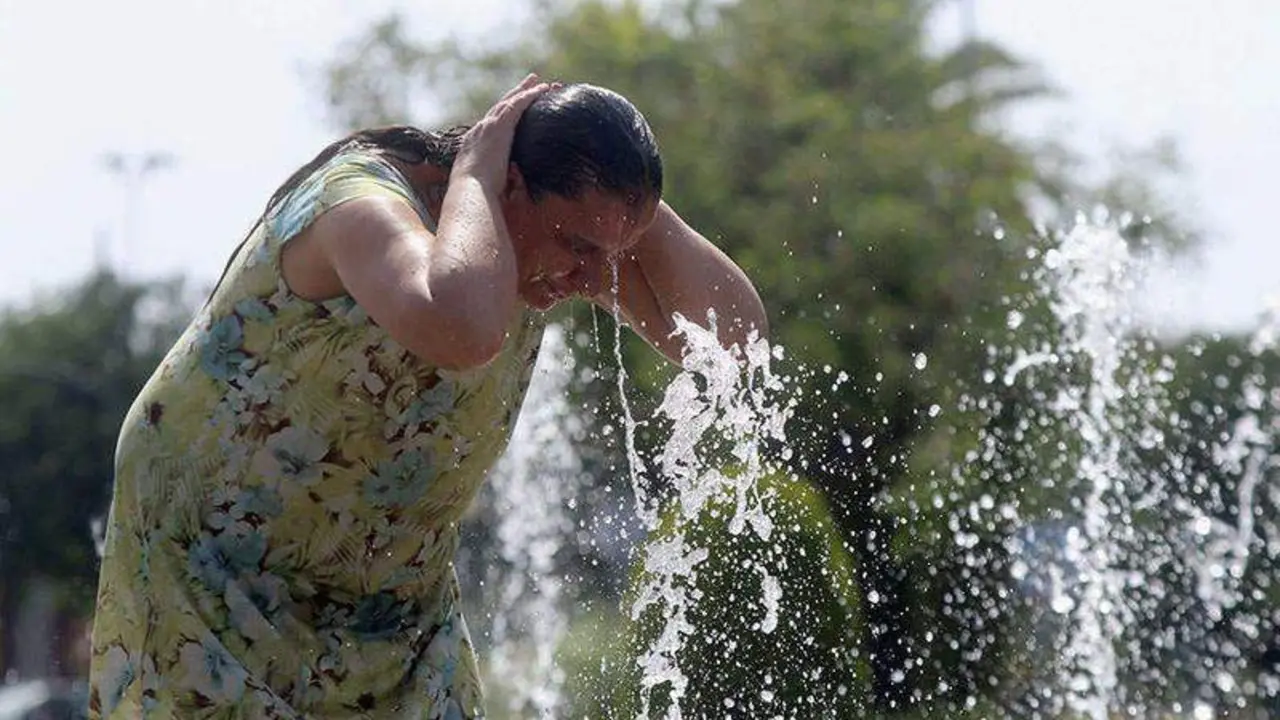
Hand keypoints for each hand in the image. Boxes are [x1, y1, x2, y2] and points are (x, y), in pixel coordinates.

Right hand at [451, 73, 553, 190]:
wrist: (470, 190)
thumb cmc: (476, 195)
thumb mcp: (484, 186)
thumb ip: (495, 183)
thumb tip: (505, 194)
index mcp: (474, 144)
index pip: (490, 124)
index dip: (502, 114)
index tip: (511, 108)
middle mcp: (479, 131)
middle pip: (499, 107)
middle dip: (513, 95)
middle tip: (526, 84)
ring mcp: (488, 127)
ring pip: (509, 102)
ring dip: (524, 90)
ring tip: (537, 82)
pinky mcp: (499, 127)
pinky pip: (517, 105)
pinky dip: (529, 95)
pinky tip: (541, 89)